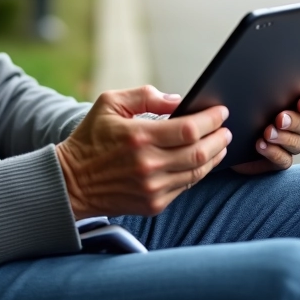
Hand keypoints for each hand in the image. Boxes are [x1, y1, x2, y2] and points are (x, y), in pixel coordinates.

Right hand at [55, 86, 230, 217]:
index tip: (221, 112)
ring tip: (220, 144)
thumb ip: (144, 95)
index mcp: (138, 136)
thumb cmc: (91, 138)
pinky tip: (201, 161)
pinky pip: (186, 186)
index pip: (189, 129)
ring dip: (215, 156)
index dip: (211, 119)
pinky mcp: (154, 204)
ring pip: (198, 172)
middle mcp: (148, 164)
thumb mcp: (109, 103)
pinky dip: (198, 172)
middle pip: (200, 152)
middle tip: (226, 129)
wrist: (72, 181)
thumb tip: (178, 100)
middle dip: (220, 138)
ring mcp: (153, 188)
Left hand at [231, 89, 299, 174]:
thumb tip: (260, 69)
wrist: (226, 130)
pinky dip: (274, 152)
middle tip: (279, 119)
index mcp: (298, 102)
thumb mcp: (249, 90)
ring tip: (266, 132)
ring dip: (283, 138)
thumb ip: (261, 82)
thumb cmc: (240, 103)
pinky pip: (285, 159)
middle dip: (294, 121)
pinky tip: (261, 145)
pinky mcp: (279, 159)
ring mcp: (291, 142)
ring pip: (299, 143)